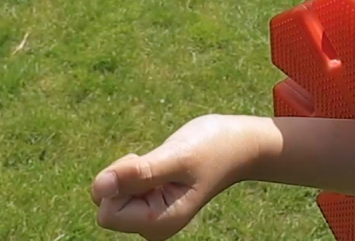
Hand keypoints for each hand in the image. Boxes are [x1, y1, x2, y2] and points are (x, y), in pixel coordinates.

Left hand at [91, 115, 251, 239]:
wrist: (239, 143)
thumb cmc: (213, 146)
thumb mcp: (176, 155)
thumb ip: (139, 173)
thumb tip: (99, 187)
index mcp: (159, 224)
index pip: (108, 212)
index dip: (121, 181)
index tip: (149, 162)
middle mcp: (154, 227)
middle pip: (108, 205)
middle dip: (125, 176)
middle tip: (160, 160)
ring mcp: (154, 216)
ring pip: (114, 196)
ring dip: (132, 172)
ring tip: (166, 163)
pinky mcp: (154, 202)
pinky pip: (124, 189)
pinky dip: (137, 171)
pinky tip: (164, 166)